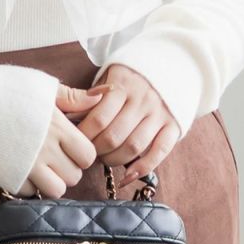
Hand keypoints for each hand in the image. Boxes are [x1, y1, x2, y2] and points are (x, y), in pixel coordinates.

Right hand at [16, 82, 111, 197]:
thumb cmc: (2, 87)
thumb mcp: (40, 86)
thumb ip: (72, 97)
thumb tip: (102, 96)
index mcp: (58, 127)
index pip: (88, 156)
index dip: (81, 152)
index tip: (69, 145)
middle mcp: (46, 150)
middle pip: (74, 176)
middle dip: (66, 168)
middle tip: (52, 156)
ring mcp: (26, 166)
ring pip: (55, 190)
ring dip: (50, 181)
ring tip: (39, 167)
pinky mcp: (7, 176)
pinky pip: (28, 192)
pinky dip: (27, 184)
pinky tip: (19, 167)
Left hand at [74, 64, 180, 188]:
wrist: (169, 66)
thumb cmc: (129, 78)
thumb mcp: (108, 78)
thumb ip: (90, 98)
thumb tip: (68, 119)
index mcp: (122, 85)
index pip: (98, 119)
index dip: (84, 136)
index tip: (76, 141)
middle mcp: (143, 99)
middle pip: (114, 136)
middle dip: (96, 150)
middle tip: (88, 153)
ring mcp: (160, 113)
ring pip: (134, 147)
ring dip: (114, 160)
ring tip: (104, 159)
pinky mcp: (174, 126)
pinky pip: (159, 152)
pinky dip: (142, 169)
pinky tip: (127, 177)